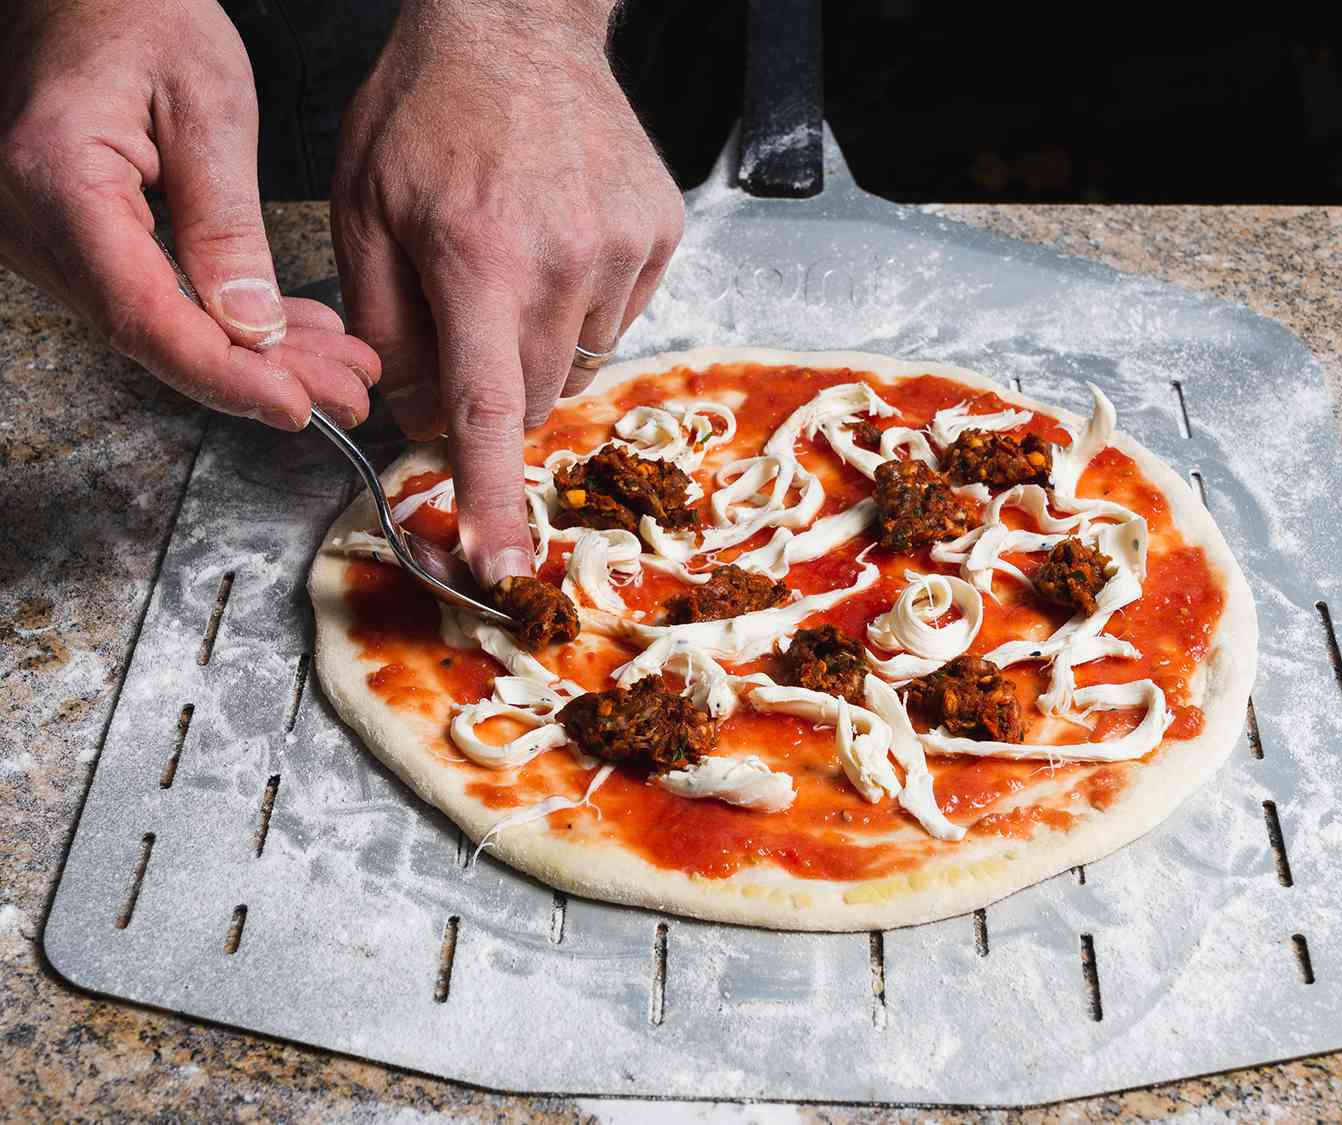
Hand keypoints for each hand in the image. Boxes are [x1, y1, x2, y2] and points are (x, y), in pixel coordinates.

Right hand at [0, 0, 378, 430]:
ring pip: (154, 330)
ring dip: (252, 358)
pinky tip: (289, 336)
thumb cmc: (135, 12)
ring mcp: (37, 237)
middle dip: (261, 378)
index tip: (299, 406)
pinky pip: (145, 302)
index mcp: (56, 181)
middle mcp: (28, 222)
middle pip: (153, 338)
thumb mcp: (207, 105)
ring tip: (339, 367)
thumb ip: (226, 224)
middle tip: (349, 394)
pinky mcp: (62, 241)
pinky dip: (220, 323)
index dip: (227, 377)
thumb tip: (252, 330)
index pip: (146, 318)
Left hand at [331, 0, 683, 586]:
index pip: (489, 409)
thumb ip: (382, 325)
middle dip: (493, 390)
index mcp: (478, 255)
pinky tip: (557, 242)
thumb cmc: (427, 109)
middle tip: (464, 324)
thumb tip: (411, 417)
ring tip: (515, 262)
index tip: (503, 567)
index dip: (491, 498)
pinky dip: (581, 305)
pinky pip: (618, 317)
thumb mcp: (363, 208)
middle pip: (533, 397)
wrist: (517, 22)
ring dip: (538, 346)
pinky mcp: (660, 233)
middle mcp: (564, 259)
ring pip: (577, 362)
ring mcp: (624, 247)